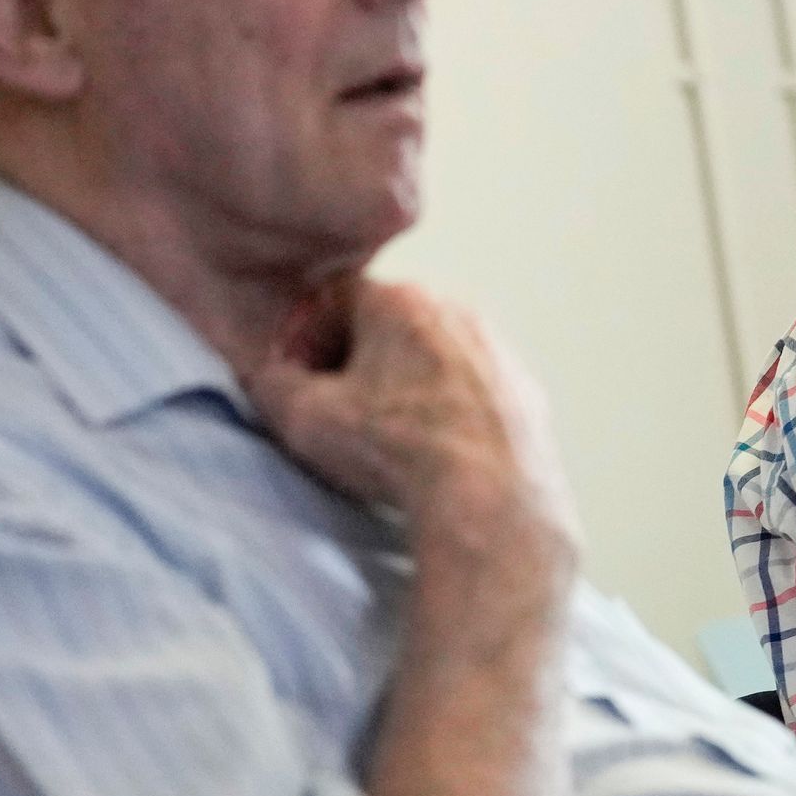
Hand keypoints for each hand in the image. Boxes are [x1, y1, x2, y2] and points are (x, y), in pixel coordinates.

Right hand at [246, 280, 575, 563]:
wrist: (489, 499)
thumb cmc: (398, 452)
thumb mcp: (305, 418)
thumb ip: (273, 384)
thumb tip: (271, 377)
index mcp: (399, 301)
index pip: (333, 296)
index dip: (304, 337)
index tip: (295, 377)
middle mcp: (455, 310)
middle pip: (388, 322)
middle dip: (355, 359)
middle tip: (336, 408)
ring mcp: (497, 350)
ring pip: (434, 355)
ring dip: (405, 384)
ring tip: (387, 436)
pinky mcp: (524, 392)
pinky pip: (473, 390)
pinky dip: (449, 411)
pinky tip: (434, 451)